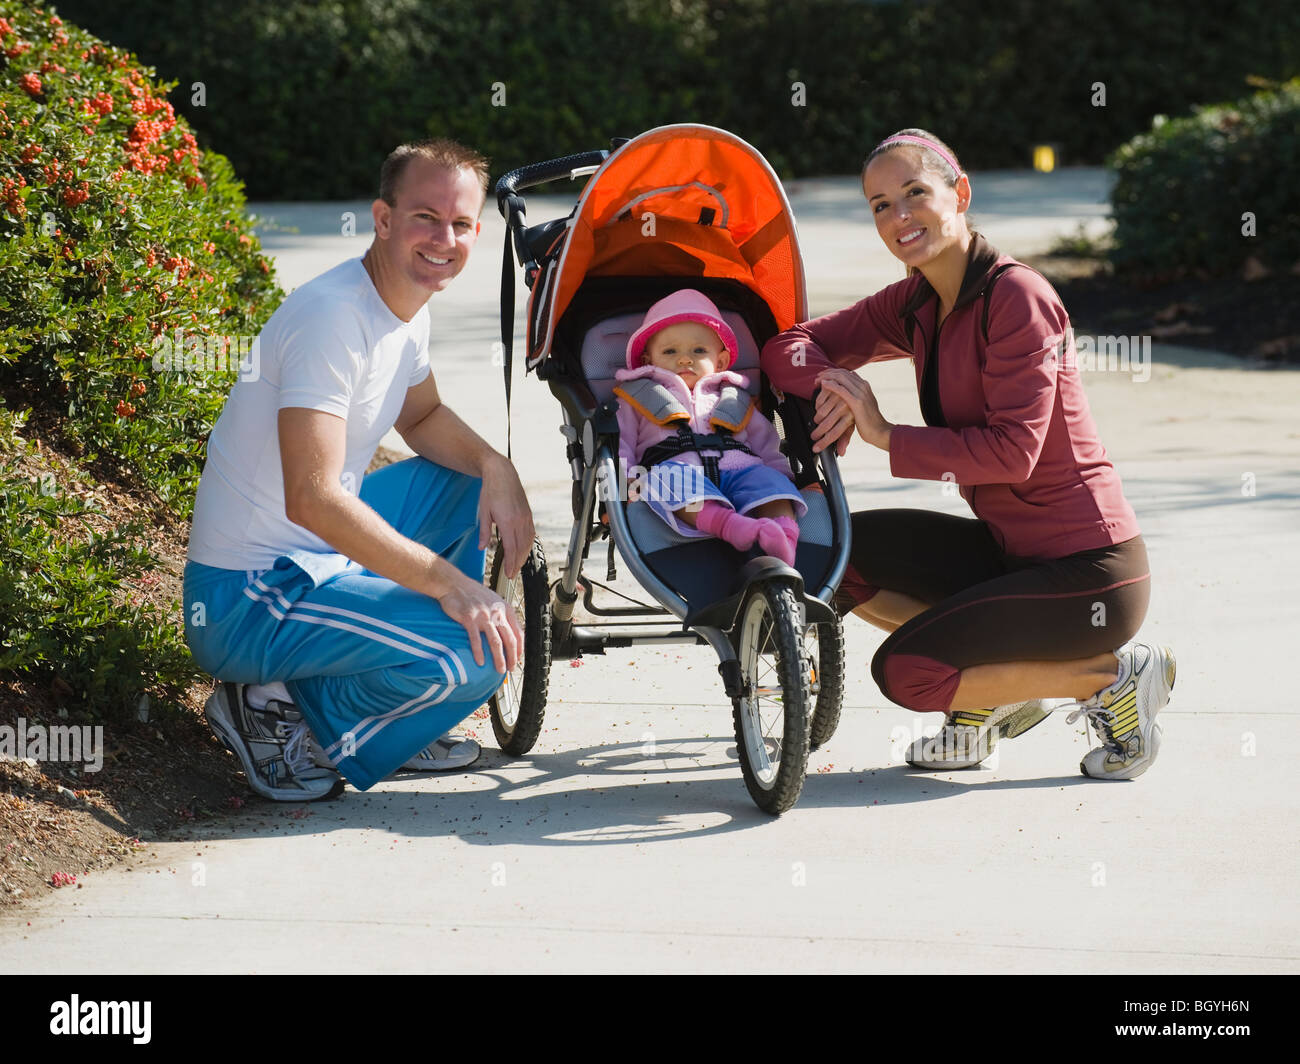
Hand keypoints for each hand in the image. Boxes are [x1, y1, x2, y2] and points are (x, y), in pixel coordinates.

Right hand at [436, 571, 523, 673]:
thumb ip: (501, 615)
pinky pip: (476, 639)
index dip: (520, 648)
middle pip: (509, 639)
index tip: (518, 659)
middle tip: (510, 668)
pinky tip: (480, 662)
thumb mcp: (493, 600)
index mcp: (504, 608)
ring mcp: (483, 616)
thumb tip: (508, 633)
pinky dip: (479, 652)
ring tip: (499, 670)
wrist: (453, 584)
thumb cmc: (472, 594)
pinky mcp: (469, 619)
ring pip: (495, 642)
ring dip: (499, 658)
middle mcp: (496, 612)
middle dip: (512, 657)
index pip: (518, 632)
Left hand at [477, 454, 534, 577]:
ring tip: (517, 565)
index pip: (512, 548)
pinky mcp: (528, 514)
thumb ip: (484, 531)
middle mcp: (520, 520)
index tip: (508, 573)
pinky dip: (527, 545)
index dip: (511, 563)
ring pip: (528, 542)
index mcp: (508, 521)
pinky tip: (523, 550)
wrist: (502, 473)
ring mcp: (526, 517)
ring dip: (524, 556)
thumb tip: (482, 547)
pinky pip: (531, 534)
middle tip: (512, 574)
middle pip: (522, 548)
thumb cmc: (491, 490)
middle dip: (517, 563)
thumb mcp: (483, 512)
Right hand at [811, 386, 855, 455]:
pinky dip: (817, 404)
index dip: (824, 442)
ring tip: (818, 420)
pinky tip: (819, 406)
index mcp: (851, 417)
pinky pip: (819, 400)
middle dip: (817, 433)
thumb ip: (845, 438)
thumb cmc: (858, 412)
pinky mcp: (834, 389)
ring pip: (821, 412)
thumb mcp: (853, 425)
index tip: (816, 448)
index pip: (835, 433)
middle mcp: (846, 407)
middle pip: (826, 424)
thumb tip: (841, 452)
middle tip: (814, 435)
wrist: (861, 392)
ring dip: (817, 418)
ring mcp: (840, 397)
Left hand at [816, 368, 892, 450]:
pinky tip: (823, 385)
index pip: (847, 373)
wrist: (880, 432)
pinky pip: (841, 389)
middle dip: (828, 373)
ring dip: (827, 377)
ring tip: (817, 381)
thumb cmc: (870, 423)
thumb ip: (857, 399)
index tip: (824, 375)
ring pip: (841, 378)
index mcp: (865, 387)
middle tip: (817, 377)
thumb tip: (847, 397)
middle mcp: (863, 387)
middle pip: (843, 373)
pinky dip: (831, 385)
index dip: (834, 372)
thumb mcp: (864, 407)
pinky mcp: (857, 402)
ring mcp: (861, 393)